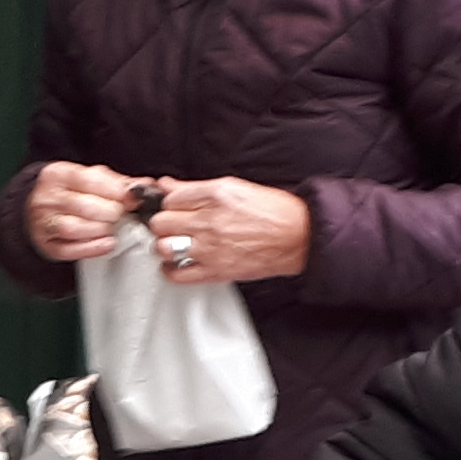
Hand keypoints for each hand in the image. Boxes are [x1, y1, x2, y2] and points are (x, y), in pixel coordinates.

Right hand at [22, 160, 141, 261]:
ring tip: (115, 229)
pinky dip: (92, 248)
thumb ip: (117, 182)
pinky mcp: (46, 244)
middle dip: (111, 212)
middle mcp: (46, 197)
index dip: (115, 191)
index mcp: (57, 174)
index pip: (88, 180)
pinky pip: (69, 249)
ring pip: (74, 228)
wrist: (39, 207)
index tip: (133, 199)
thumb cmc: (71, 192)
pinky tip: (108, 244)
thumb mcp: (90, 178)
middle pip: (83, 206)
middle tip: (123, 215)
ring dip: (101, 230)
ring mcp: (43, 222)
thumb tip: (145, 185)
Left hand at [144, 174, 311, 284]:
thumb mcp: (234, 187)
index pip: (170, 198)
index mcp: (216, 195)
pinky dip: (171, 270)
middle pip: (161, 223)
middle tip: (174, 225)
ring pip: (164, 247)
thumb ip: (195, 188)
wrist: (299, 237)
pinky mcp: (216, 271)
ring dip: (165, 246)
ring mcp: (212, 249)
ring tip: (175, 244)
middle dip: (164, 223)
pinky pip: (177, 274)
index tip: (174, 207)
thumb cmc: (273, 211)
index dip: (169, 202)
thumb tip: (167, 185)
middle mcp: (211, 221)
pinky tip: (179, 263)